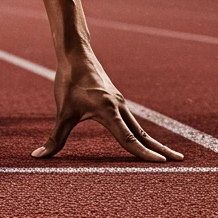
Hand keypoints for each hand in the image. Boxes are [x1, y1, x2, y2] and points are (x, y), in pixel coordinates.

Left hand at [31, 50, 183, 162]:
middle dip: (160, 149)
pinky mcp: (117, 100)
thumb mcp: (62, 111)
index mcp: (108, 111)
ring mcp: (120, 103)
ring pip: (139, 127)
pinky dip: (142, 133)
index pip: (128, 138)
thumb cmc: (69, 81)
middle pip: (142, 134)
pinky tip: (146, 140)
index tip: (161, 163)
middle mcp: (119, 107)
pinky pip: (133, 121)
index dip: (143, 153)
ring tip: (169, 155)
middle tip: (179, 161)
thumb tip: (38, 156)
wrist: (76, 54)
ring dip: (154, 141)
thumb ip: (54, 137)